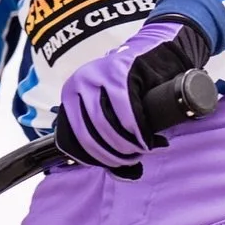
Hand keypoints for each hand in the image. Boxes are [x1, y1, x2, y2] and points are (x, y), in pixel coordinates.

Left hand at [54, 17, 211, 173]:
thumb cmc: (131, 86)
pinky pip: (125, 109)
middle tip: (132, 159)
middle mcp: (79, 82)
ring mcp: (98, 75)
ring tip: (141, 150)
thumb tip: (114, 170)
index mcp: (70, 94)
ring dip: (125, 144)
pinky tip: (145, 139)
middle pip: (90, 131)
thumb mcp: (107, 104)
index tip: (115, 165)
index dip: (96, 156)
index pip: (76, 135)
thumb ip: (104, 130)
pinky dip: (136, 129)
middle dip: (113, 152)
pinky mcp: (120, 71)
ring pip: (106, 123)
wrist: (154, 54)